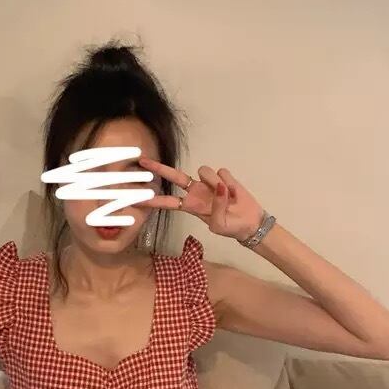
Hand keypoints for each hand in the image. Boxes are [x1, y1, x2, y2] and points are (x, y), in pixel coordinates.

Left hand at [136, 158, 263, 241]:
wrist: (250, 223)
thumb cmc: (231, 227)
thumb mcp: (219, 226)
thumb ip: (216, 207)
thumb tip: (218, 186)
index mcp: (191, 206)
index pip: (168, 202)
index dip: (153, 200)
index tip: (137, 198)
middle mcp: (196, 192)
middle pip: (174, 176)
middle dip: (158, 168)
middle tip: (143, 161)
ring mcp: (208, 183)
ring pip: (205, 171)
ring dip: (216, 182)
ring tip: (228, 197)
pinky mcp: (223, 176)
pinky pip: (222, 172)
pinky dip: (230, 183)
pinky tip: (235, 193)